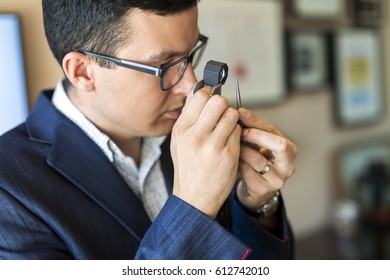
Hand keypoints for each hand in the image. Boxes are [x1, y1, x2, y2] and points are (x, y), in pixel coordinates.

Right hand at [171, 88, 241, 218]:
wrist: (194, 198)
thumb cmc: (188, 168)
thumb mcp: (179, 142)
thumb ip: (188, 118)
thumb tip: (198, 93)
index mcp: (181, 129)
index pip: (199, 96)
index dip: (209, 95)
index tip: (211, 102)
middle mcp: (196, 135)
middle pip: (218, 101)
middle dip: (223, 105)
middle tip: (222, 115)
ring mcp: (213, 145)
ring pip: (232, 114)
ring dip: (232, 119)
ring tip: (227, 130)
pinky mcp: (229, 154)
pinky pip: (239, 131)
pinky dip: (237, 134)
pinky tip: (230, 142)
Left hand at [237, 108, 296, 209]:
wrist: (256, 189)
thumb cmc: (257, 161)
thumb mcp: (260, 145)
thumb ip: (254, 130)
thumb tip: (240, 112)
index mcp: (290, 150)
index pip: (274, 131)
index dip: (256, 121)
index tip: (241, 113)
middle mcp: (288, 165)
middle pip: (278, 144)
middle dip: (256, 135)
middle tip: (239, 131)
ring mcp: (277, 179)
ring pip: (257, 158)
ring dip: (241, 149)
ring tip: (232, 145)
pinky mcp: (263, 189)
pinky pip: (247, 171)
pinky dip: (237, 162)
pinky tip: (232, 159)